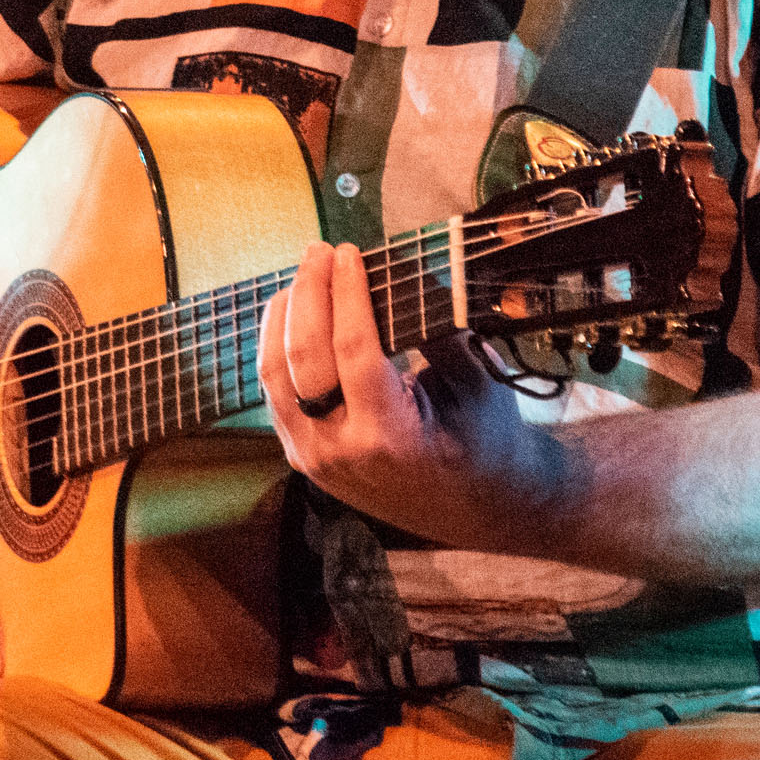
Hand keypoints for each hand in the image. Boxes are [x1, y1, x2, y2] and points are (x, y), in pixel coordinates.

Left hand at [257, 240, 565, 549]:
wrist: (476, 508)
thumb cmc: (485, 440)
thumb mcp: (478, 384)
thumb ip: (441, 334)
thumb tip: (407, 276)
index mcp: (391, 435)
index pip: (353, 348)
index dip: (345, 293)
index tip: (349, 252)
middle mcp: (342, 450)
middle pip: (303, 358)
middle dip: (308, 293)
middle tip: (319, 251)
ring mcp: (315, 459)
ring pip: (275, 376)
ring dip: (282, 318)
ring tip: (301, 276)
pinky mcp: (303, 458)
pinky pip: (275, 395)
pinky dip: (277, 348)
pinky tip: (291, 316)